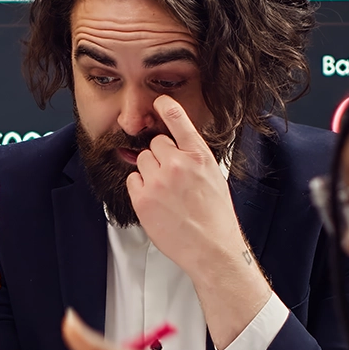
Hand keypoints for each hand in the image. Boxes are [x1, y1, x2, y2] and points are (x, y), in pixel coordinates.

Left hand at [125, 98, 273, 348]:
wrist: (211, 248)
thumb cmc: (215, 216)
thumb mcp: (214, 176)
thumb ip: (194, 157)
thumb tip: (176, 146)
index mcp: (199, 156)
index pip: (179, 121)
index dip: (166, 107)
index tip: (159, 101)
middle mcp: (178, 164)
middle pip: (155, 144)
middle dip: (161, 156)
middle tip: (172, 178)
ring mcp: (158, 181)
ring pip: (142, 160)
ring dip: (150, 171)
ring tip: (166, 192)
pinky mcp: (142, 199)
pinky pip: (133, 180)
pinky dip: (140, 189)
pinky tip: (156, 202)